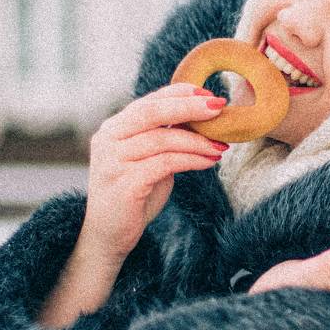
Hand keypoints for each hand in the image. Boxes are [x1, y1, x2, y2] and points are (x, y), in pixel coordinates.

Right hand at [81, 83, 229, 263]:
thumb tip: (202, 118)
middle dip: (188, 107)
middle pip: (151, 112)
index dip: (180, 94)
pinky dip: (191, 160)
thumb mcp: (150, 160)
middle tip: (219, 108)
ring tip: (220, 146)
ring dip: (196, 141)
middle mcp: (109, 139)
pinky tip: (208, 162)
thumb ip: (165, 139)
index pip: (149, 101)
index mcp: (114, 128)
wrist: (109, 235)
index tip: (209, 95)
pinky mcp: (124, 183)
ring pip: (161, 139)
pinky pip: (165, 164)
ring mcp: (113, 161)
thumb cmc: (134, 194)